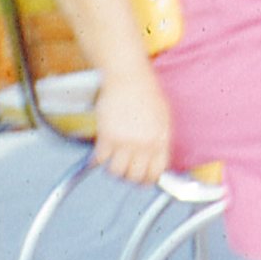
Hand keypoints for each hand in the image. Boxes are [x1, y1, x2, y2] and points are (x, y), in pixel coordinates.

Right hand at [91, 71, 171, 187]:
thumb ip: (160, 139)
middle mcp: (144, 144)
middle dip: (129, 178)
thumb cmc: (147, 95)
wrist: (129, 79)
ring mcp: (125, 142)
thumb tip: (157, 158)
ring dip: (113, 171)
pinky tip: (99, 155)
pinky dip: (97, 161)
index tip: (142, 181)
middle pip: (135, 176)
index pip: (156, 172)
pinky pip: (100, 159)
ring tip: (112, 164)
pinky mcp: (107, 136)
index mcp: (161, 140)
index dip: (148, 180)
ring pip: (116, 172)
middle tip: (125, 173)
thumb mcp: (163, 118)